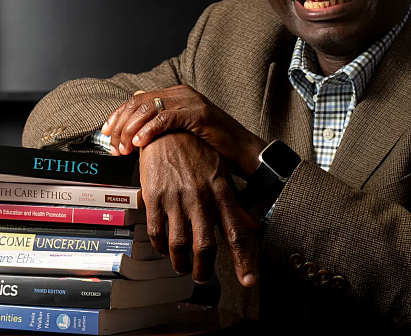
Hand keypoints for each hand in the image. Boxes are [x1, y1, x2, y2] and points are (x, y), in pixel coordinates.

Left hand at [102, 86, 264, 176]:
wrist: (244, 152)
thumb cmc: (214, 147)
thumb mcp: (183, 133)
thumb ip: (162, 125)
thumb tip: (136, 124)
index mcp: (176, 95)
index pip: (137, 99)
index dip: (118, 115)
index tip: (106, 133)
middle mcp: (181, 93)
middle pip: (138, 102)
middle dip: (121, 124)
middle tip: (113, 146)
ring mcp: (190, 101)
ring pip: (148, 109)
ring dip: (131, 130)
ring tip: (124, 148)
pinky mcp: (198, 114)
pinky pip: (165, 118)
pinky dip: (149, 131)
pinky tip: (140, 144)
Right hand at [140, 131, 260, 286]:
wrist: (167, 129)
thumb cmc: (197, 153)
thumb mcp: (221, 176)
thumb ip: (236, 206)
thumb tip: (255, 229)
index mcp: (221, 191)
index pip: (236, 232)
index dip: (244, 260)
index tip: (247, 281)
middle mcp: (201, 196)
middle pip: (205, 247)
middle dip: (203, 270)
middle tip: (201, 277)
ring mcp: (177, 197)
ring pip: (179, 245)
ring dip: (181, 263)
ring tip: (182, 267)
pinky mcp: (155, 196)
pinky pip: (157, 232)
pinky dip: (160, 246)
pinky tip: (164, 248)